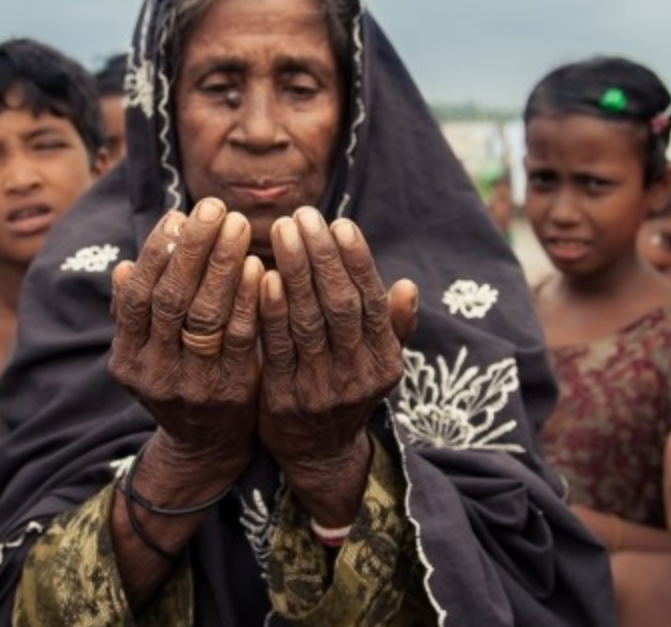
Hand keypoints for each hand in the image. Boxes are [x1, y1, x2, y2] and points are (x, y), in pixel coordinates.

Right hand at [109, 198, 262, 485]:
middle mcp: (154, 372)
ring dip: (224, 264)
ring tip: (240, 225)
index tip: (179, 215)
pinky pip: (242, 337)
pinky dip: (250, 300)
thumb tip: (123, 266)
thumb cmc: (177, 378)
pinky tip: (260, 267)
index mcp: (127, 357)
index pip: (139, 295)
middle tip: (215, 206)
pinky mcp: (231, 391)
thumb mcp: (145, 352)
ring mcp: (192, 384)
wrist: (206, 446)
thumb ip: (136, 314)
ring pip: (207, 315)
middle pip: (172, 299)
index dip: (158, 253)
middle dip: (194, 248)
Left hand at [258, 207, 416, 524]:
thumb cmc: (346, 389)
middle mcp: (357, 376)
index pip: (371, 302)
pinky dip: (271, 312)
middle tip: (302, 215)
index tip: (340, 224)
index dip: (357, 262)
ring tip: (281, 231)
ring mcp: (321, 390)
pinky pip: (277, 349)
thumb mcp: (377, 364)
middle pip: (340, 307)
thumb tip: (408, 285)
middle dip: (321, 257)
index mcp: (384, 361)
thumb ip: (390, 326)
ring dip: (295, 272)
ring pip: (308, 322)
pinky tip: (263, 277)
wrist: (317, 455)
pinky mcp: (284, 400)